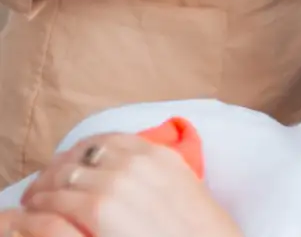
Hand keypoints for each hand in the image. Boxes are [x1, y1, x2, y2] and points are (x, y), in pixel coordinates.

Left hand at [10, 135, 239, 236]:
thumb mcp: (182, 187)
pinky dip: (40, 207)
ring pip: (61, 176)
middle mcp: (134, 163)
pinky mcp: (97, 211)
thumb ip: (155, 173)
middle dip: (57, 171)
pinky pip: (54, 201)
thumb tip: (128, 176)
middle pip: (79, 155)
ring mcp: (114, 185)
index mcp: (157, 155)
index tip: (70, 166)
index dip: (80, 153)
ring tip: (37, 204)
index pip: (105, 140)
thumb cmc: (195, 230)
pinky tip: (37, 216)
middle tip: (45, 189)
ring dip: (44, 190)